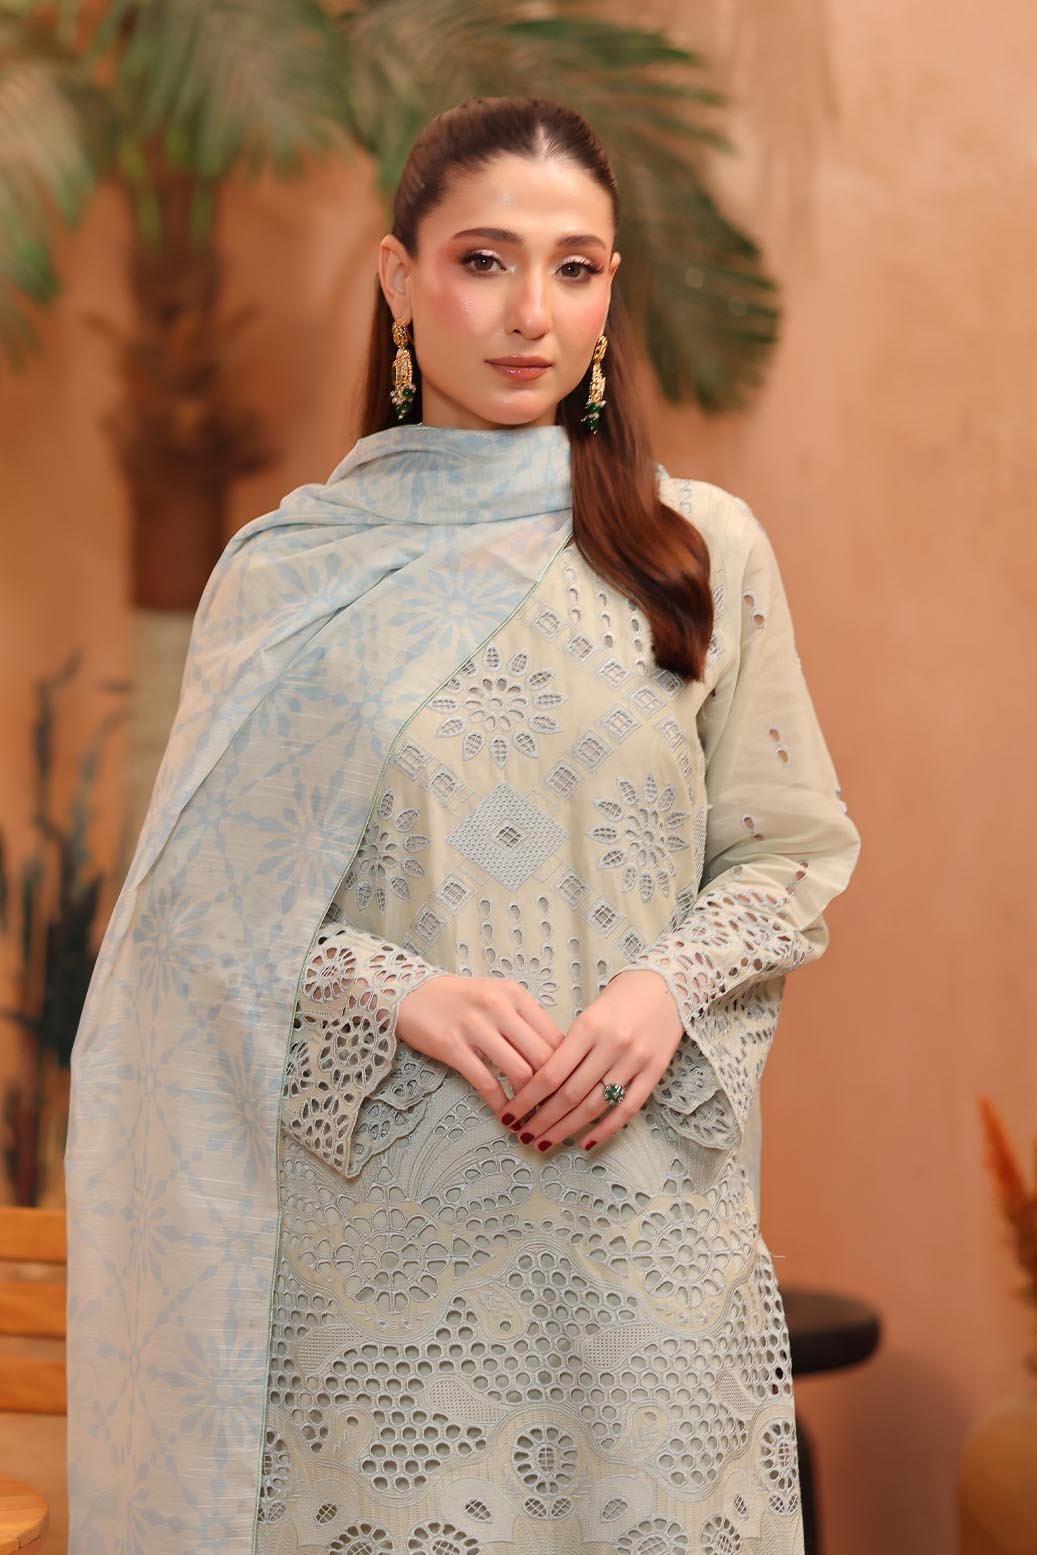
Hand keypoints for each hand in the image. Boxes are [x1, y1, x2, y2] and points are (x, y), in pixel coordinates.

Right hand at [396, 975, 564, 1116]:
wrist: (409, 992)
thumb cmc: (458, 999)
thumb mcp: (497, 997)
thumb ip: (524, 1021)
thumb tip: (556, 1057)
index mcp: (515, 995)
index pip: (555, 1037)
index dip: (567, 1069)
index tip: (569, 1090)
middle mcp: (499, 1008)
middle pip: (543, 1057)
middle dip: (554, 1090)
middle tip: (557, 1111)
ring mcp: (475, 1027)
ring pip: (519, 1073)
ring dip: (530, 1103)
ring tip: (533, 1118)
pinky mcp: (453, 1047)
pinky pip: (486, 1083)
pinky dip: (501, 1105)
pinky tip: (506, 1117)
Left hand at [497, 969, 684, 1152]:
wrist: (669, 984)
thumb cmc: (621, 997)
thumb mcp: (589, 1013)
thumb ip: (570, 1046)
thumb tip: (543, 1084)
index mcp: (589, 1027)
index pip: (551, 1073)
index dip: (527, 1099)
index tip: (510, 1114)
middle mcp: (611, 1046)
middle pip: (570, 1095)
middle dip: (541, 1120)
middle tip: (522, 1135)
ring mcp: (635, 1061)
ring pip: (594, 1106)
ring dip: (566, 1129)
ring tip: (544, 1142)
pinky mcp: (654, 1073)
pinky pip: (627, 1109)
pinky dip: (605, 1129)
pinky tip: (585, 1143)